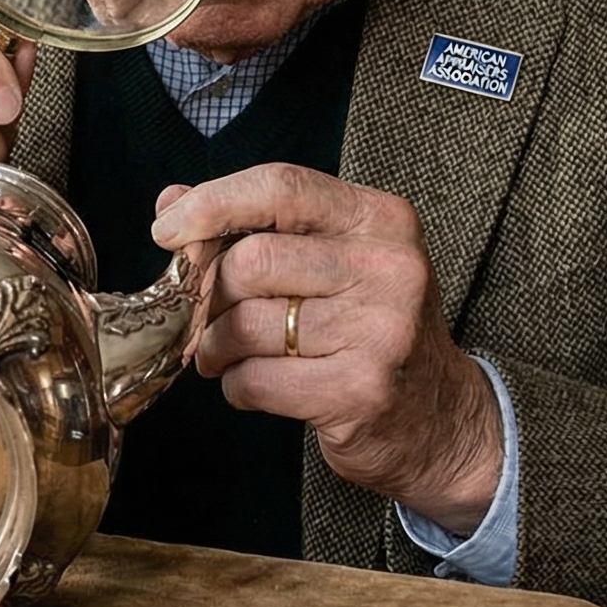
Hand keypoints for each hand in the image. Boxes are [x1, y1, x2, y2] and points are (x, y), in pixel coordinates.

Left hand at [151, 165, 501, 533]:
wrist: (441, 419)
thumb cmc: (371, 327)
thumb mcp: (332, 259)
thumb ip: (256, 223)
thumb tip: (173, 201)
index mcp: (380, 220)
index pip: (281, 187)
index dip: (212, 204)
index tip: (166, 230)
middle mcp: (388, 268)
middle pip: (251, 262)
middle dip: (207, 294)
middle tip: (201, 315)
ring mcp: (380, 332)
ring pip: (244, 325)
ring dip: (214, 346)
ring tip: (224, 354)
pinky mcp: (360, 391)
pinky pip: (256, 380)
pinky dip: (235, 386)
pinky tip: (252, 385)